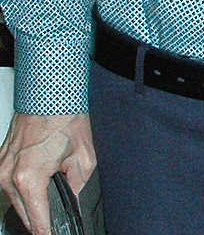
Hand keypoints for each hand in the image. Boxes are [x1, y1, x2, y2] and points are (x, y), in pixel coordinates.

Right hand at [0, 112, 94, 233]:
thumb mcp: (83, 157)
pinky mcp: (0, 162)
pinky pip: (9, 185)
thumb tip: (73, 200)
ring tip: (48, 199)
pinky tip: (37, 183)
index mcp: (29, 178)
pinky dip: (22, 189)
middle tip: (54, 223)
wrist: (50, 95)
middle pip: (24, 213)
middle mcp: (9, 176)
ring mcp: (1, 168)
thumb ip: (77, 185)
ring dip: (30, 203)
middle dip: (40, 218)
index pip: (37, 219)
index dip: (47, 232)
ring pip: (14, 200)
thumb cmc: (65, 118)